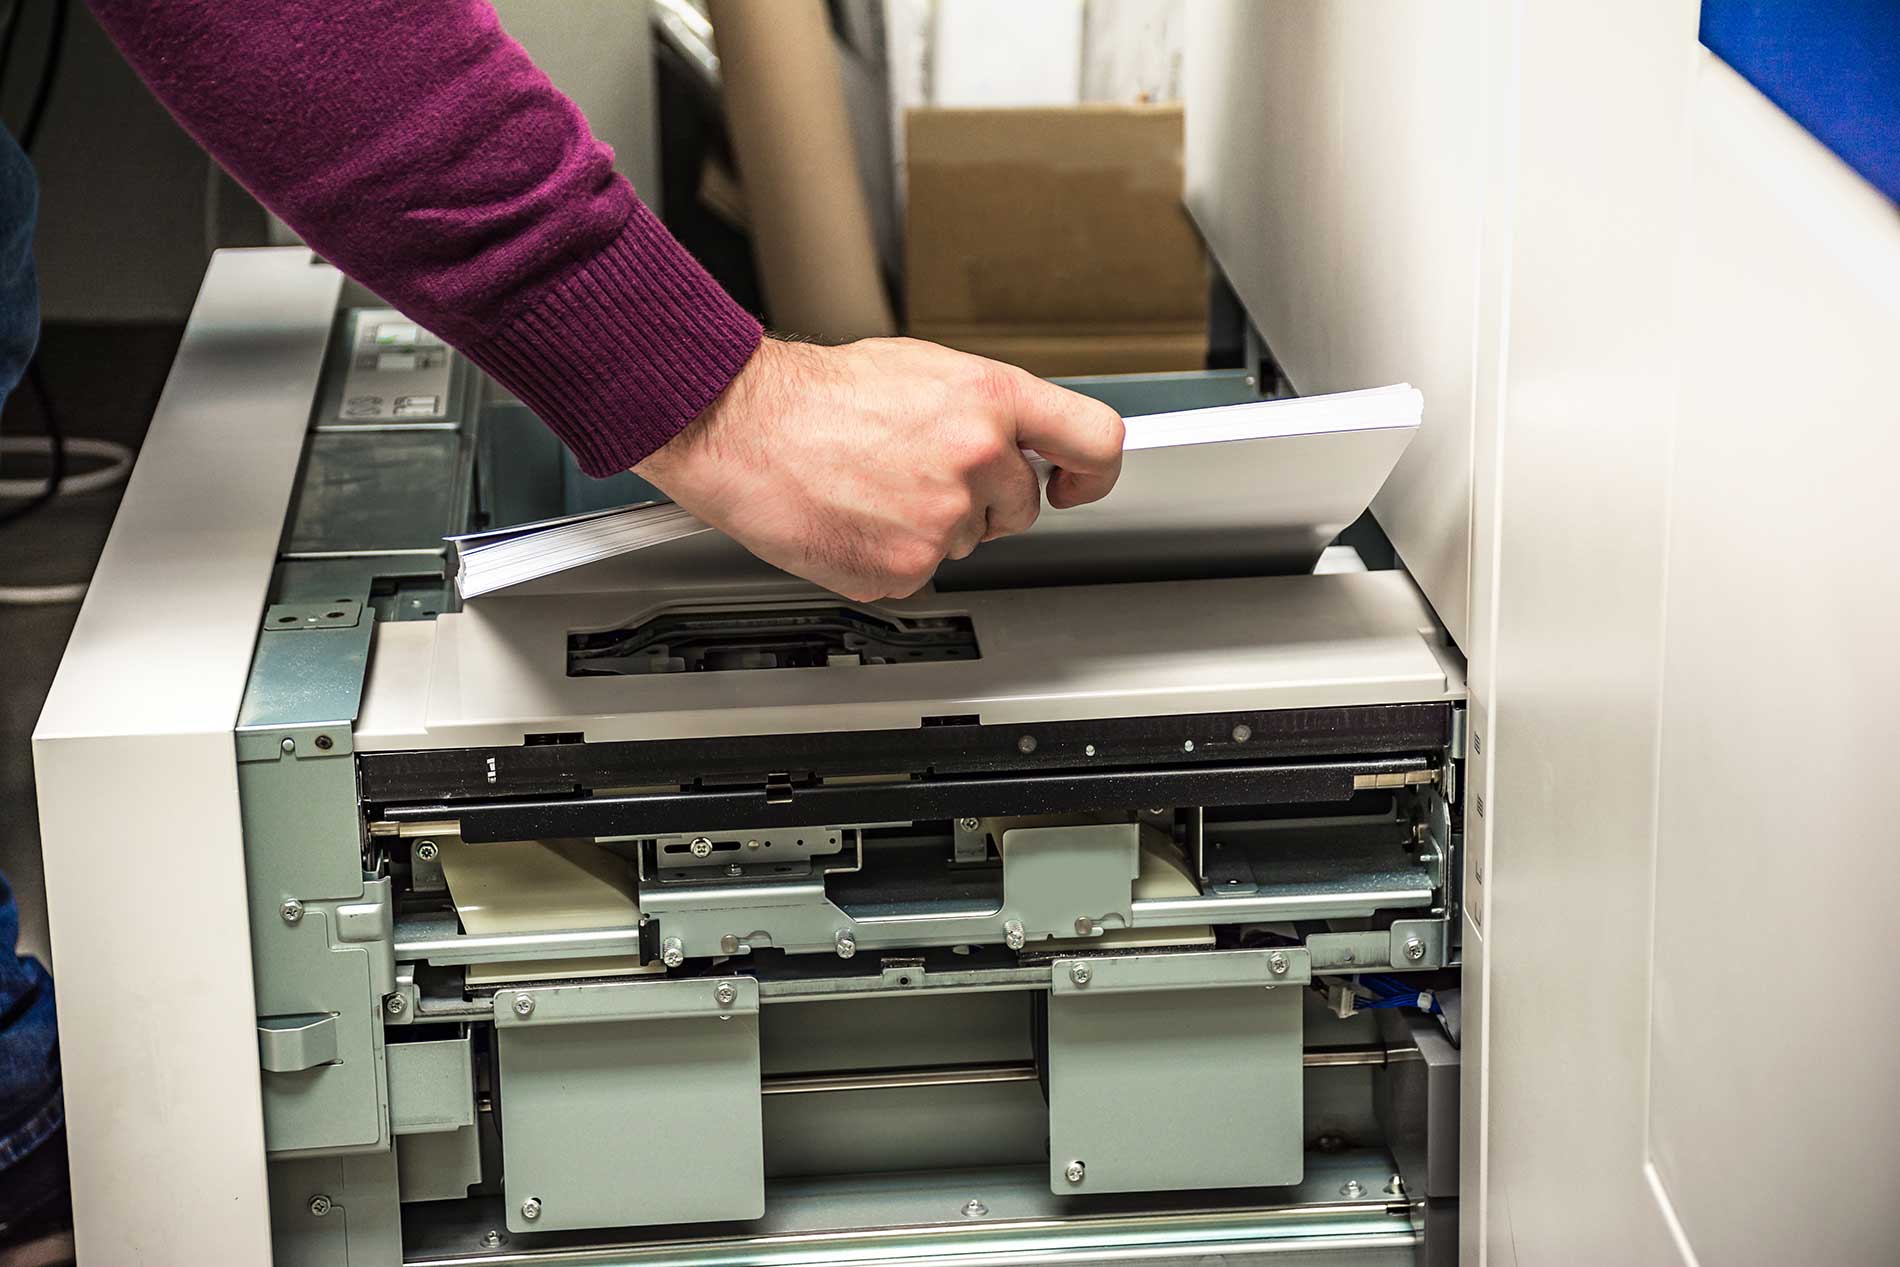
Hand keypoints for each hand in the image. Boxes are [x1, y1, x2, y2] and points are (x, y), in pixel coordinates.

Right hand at [634, 337, 1124, 600]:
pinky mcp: (904, 568)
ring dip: (931, 525)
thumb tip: (1024, 437)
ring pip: (968, 541)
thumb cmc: (815, 395)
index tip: (1079, 484)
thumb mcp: (921, 369)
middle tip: (919, 472)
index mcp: (988, 399)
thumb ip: (985, 406)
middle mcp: (976, 458)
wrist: (740, 426)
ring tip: (873, 485)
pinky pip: (920, 573)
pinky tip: (855, 515)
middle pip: (1023, 506)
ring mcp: (942, 520)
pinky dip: (890, 555)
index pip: (1095, 440)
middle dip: (985, 498)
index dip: (1095, 471)